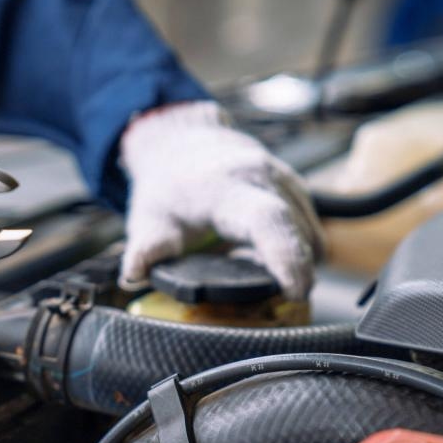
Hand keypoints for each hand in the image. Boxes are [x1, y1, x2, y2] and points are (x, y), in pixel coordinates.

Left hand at [118, 101, 322, 299]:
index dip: (286, 256)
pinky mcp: (294, 186)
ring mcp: (283, 177)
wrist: (182, 142)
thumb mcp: (147, 219)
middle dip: (299, 269)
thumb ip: (145, 249)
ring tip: (265, 276)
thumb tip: (133, 275)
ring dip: (298, 259)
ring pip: (310, 229)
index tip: (297, 290)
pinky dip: (298, 246)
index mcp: (224, 186)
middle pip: (298, 230)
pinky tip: (268, 257)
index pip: (266, 220)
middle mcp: (261, 175)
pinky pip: (309, 224)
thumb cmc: (165, 186)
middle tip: (282, 300)